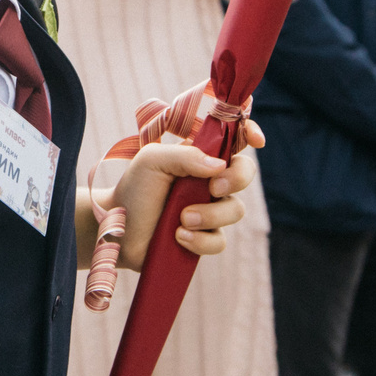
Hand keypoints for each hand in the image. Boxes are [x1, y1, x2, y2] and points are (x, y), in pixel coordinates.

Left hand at [112, 120, 263, 271]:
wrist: (118, 229)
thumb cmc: (134, 188)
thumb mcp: (153, 160)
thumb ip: (186, 155)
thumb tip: (220, 165)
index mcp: (199, 156)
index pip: (233, 139)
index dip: (250, 134)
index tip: (257, 140)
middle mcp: (209, 181)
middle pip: (244, 174)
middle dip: (236, 179)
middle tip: (213, 187)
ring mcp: (209, 210)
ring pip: (235, 210)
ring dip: (210, 215)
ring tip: (182, 220)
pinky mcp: (204, 238)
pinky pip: (219, 241)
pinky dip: (200, 240)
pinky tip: (179, 236)